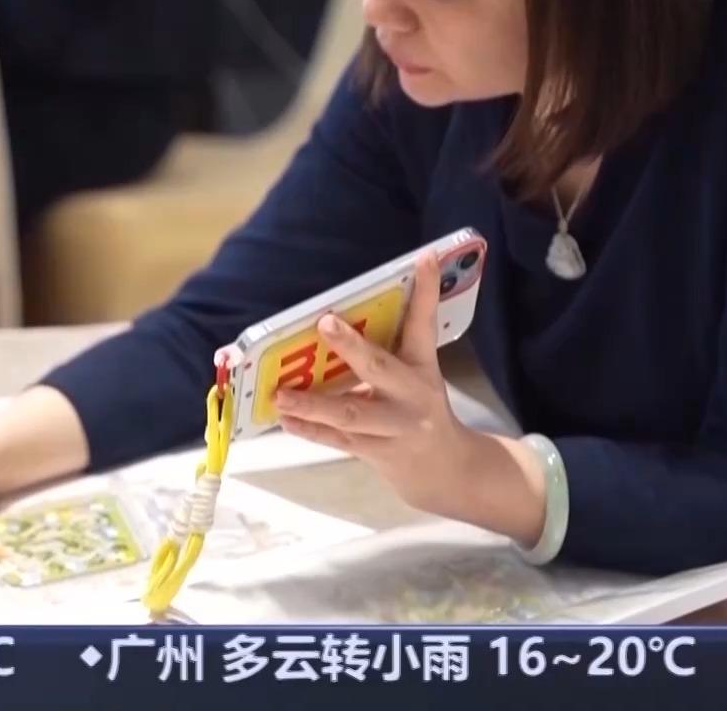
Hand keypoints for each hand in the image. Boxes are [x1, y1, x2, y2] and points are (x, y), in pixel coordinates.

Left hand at [275, 250, 549, 545]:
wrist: (445, 469)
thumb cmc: (420, 409)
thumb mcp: (418, 374)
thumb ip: (391, 347)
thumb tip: (340, 315)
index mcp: (422, 368)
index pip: (424, 324)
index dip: (426, 291)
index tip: (424, 257)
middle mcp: (410, 396)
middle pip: (381, 368)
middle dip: (353, 346)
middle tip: (325, 323)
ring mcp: (394, 427)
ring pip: (352, 414)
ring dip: (314, 405)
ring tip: (281, 395)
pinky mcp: (375, 451)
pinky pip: (338, 441)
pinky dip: (310, 431)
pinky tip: (284, 420)